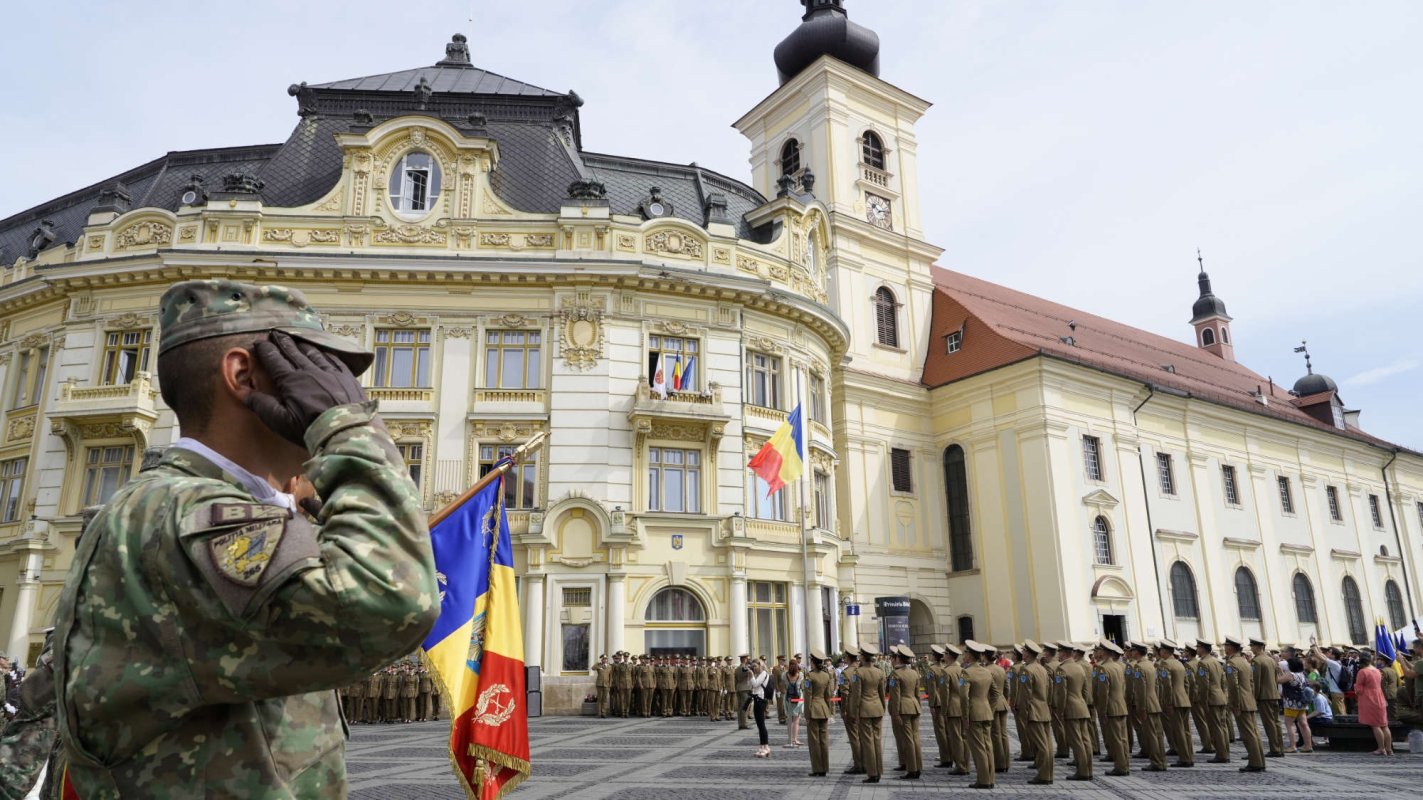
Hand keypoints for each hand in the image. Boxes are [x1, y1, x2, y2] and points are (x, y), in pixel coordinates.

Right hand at [245, 332, 366, 445]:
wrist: (347, 430)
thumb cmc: (310, 428)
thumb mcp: (280, 421)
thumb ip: (261, 404)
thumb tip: (241, 391)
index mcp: (291, 380)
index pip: (274, 360)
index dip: (265, 350)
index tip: (259, 343)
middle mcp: (309, 371)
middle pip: (293, 352)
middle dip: (282, 342)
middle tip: (275, 334)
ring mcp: (329, 371)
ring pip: (313, 352)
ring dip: (302, 344)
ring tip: (295, 339)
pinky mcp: (346, 376)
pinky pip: (333, 358)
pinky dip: (324, 352)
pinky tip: (322, 350)